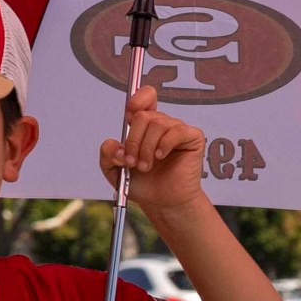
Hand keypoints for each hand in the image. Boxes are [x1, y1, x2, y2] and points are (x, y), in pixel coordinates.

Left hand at [100, 81, 207, 219]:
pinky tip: (160, 157)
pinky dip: (164, 144)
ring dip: (146, 148)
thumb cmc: (144, 185)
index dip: (137, 100)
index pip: (145, 98)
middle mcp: (161, 124)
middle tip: (132, 162)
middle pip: (143, 116)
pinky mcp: (192, 138)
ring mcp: (177, 130)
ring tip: (145, 166)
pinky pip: (177, 131)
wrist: (163, 203)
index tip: (128, 115)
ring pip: (157, 124)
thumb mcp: (116, 172)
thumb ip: (108, 157)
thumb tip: (112, 144)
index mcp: (144, 127)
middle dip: (133, 140)